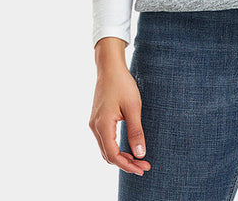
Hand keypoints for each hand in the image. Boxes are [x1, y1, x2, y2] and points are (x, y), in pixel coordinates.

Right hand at [89, 44, 151, 175]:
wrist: (109, 67)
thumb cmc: (122, 84)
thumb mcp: (133, 107)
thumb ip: (136, 131)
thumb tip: (140, 154)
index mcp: (103, 125)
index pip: (113, 155)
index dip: (128, 165)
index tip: (143, 169)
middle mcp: (95, 127)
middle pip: (108, 156)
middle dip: (126, 164)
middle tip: (144, 166)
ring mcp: (94, 124)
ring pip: (105, 150)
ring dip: (121, 157)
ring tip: (138, 159)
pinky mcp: (96, 120)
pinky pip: (105, 141)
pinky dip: (116, 148)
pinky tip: (128, 148)